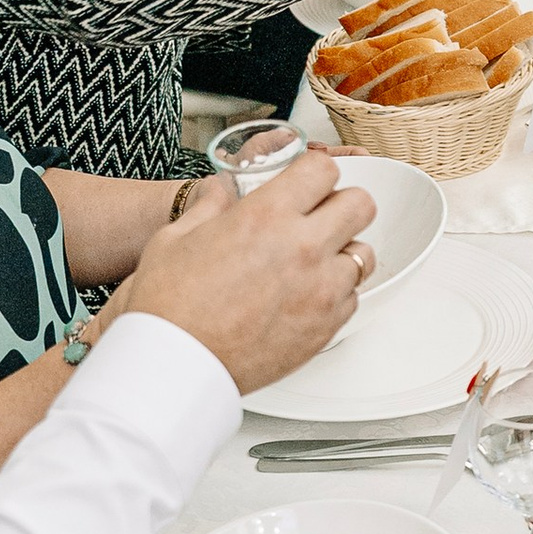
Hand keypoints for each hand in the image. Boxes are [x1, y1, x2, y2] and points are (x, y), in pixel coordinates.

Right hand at [120, 152, 377, 387]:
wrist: (175, 364)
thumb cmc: (168, 306)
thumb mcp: (175, 238)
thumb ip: (209, 207)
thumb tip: (220, 190)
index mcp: (266, 216)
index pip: (323, 170)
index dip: (314, 174)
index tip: (305, 183)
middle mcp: (303, 248)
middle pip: (360, 205)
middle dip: (340, 205)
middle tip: (319, 216)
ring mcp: (320, 290)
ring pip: (363, 254)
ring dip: (342, 251)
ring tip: (313, 262)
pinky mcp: (326, 327)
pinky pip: (352, 298)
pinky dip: (336, 293)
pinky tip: (306, 295)